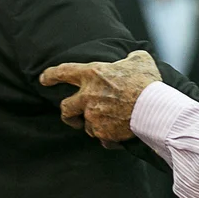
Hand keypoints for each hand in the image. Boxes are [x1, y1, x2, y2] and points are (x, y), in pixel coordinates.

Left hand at [39, 50, 161, 143]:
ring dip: (94, 125)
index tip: (43, 79)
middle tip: (72, 116)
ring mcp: (93, 117)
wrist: (154, 108)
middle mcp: (88, 96)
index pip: (63, 72)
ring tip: (109, 124)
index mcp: (93, 75)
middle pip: (65, 108)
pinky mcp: (103, 133)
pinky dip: (109, 138)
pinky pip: (103, 139)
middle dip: (67, 113)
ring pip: (86, 126)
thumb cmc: (147, 82)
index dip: (51, 75)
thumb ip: (131, 58)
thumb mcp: (140, 60)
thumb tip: (131, 59)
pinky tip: (119, 135)